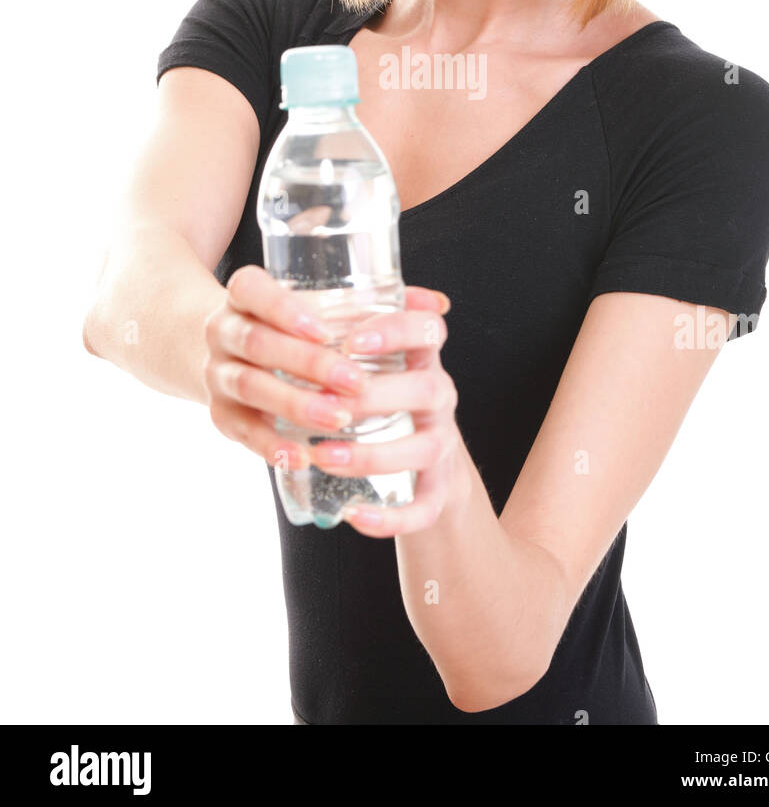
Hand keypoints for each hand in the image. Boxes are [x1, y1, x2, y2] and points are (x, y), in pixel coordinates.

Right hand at [202, 267, 456, 539]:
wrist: (234, 351)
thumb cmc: (293, 323)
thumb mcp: (317, 302)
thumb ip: (375, 303)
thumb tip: (438, 305)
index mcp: (244, 293)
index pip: (253, 289)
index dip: (286, 309)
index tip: (328, 330)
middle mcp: (222, 329)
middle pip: (257, 342)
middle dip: (308, 363)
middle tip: (355, 382)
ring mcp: (215, 372)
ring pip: (249, 385)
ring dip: (295, 404)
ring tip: (339, 419)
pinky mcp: (220, 413)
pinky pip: (240, 430)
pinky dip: (269, 445)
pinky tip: (300, 456)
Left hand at [317, 288, 457, 538]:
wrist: (416, 462)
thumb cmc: (374, 392)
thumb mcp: (363, 356)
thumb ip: (337, 327)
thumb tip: (288, 290)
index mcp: (422, 356)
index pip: (428, 329)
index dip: (396, 330)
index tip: (352, 340)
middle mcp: (439, 395)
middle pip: (429, 388)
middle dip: (375, 396)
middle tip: (324, 401)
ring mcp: (443, 442)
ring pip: (427, 447)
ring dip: (373, 453)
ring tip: (324, 455)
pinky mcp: (438, 489)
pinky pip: (425, 506)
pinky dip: (392, 517)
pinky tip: (353, 516)